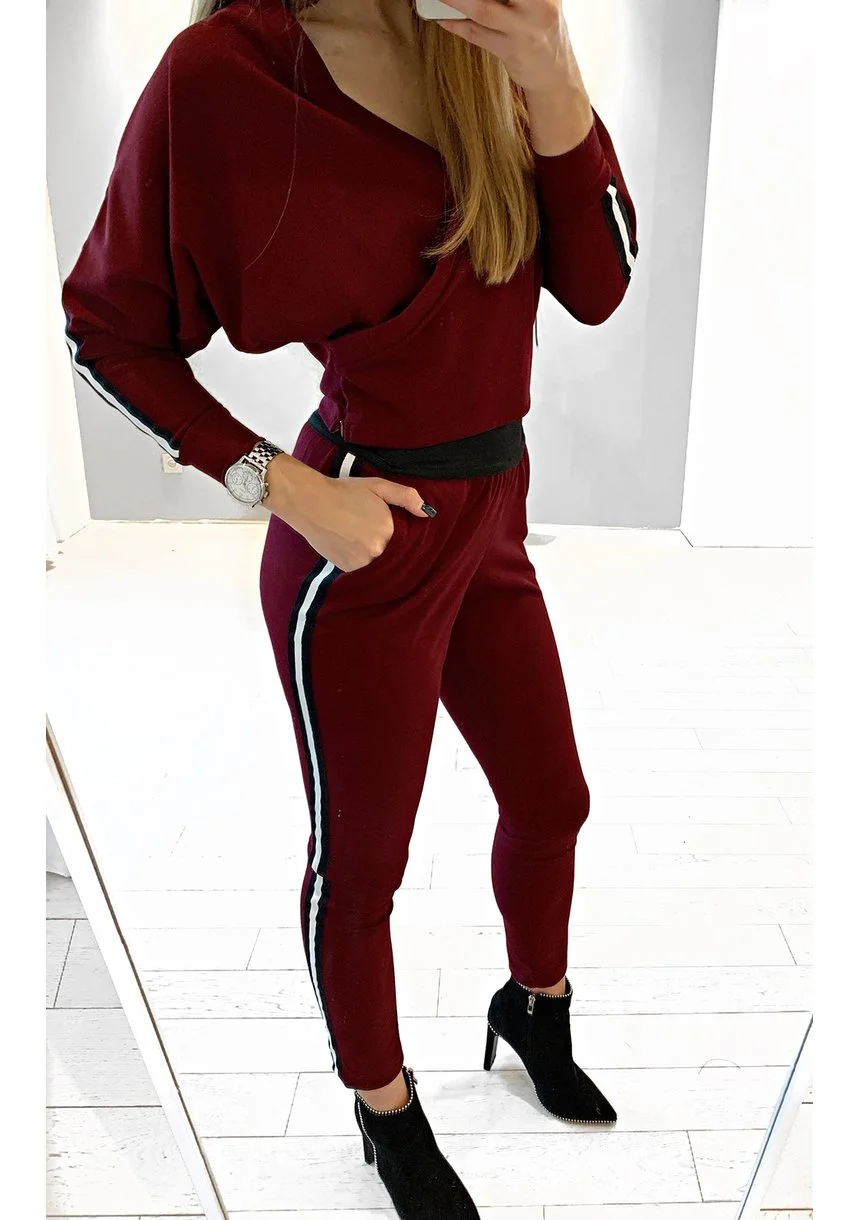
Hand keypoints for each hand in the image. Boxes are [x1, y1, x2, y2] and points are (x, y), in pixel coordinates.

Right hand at [263, 453, 433, 571]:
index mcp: (388, 530)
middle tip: (370, 532)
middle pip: (391, 554)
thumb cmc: (345, 491)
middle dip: (386, 546)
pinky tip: (351, 546)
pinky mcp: (347, 568)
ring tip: (361, 539)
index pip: (405, 542)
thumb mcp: (378, 486)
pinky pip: (362, 569)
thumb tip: (428, 512)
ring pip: (377, 563)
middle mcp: (377, 549)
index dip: (399, 537)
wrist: (310, 502)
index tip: (390, 530)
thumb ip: (406, 497)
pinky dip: (360, 560)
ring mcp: (362, 561)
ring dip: (373, 555)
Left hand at [436, 0, 585, 94]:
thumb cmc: (541, 28)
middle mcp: (540, 7)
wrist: (555, 73)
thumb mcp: (541, 2)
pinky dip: (456, 24)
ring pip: (484, 10)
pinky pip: (477, 34)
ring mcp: (525, 31)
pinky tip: (442, 17)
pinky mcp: (512, 52)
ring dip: (457, 0)